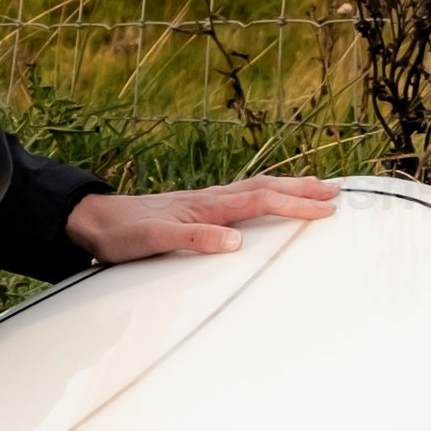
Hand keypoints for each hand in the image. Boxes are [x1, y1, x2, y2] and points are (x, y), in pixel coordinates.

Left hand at [63, 174, 345, 264]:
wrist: (94, 222)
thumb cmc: (123, 234)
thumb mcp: (154, 240)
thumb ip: (194, 240)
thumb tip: (235, 242)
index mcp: (206, 207)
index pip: (260, 202)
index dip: (294, 204)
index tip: (325, 209)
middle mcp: (209, 200)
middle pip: (264, 188)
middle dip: (301, 189)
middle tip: (336, 191)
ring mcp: (204, 202)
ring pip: (255, 188)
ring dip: (287, 188)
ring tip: (315, 189)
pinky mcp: (197, 208)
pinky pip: (242, 196)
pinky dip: (265, 194)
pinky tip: (269, 199)